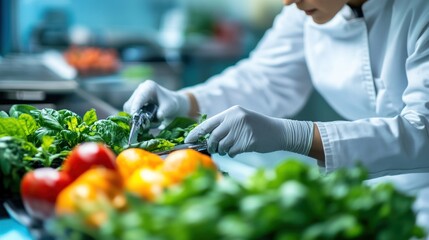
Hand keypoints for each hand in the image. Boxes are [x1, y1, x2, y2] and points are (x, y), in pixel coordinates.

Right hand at [123, 80, 189, 119]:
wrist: (171, 103)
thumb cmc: (171, 104)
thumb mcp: (170, 107)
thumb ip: (164, 111)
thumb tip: (159, 116)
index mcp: (149, 86)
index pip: (139, 98)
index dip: (135, 107)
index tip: (134, 117)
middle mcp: (140, 88)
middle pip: (130, 104)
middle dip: (133, 115)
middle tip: (138, 126)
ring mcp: (136, 94)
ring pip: (128, 108)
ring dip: (133, 117)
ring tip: (141, 125)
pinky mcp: (135, 100)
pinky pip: (130, 110)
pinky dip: (134, 117)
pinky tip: (140, 122)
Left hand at [185, 106, 313, 156]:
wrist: (279, 131)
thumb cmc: (257, 127)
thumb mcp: (241, 119)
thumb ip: (225, 125)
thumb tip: (205, 138)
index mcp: (231, 112)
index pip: (208, 124)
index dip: (195, 133)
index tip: (187, 141)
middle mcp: (235, 119)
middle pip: (213, 137)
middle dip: (211, 146)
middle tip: (214, 149)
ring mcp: (241, 130)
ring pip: (221, 146)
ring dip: (223, 150)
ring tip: (231, 147)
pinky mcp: (247, 141)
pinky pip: (231, 152)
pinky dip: (232, 153)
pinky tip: (238, 150)